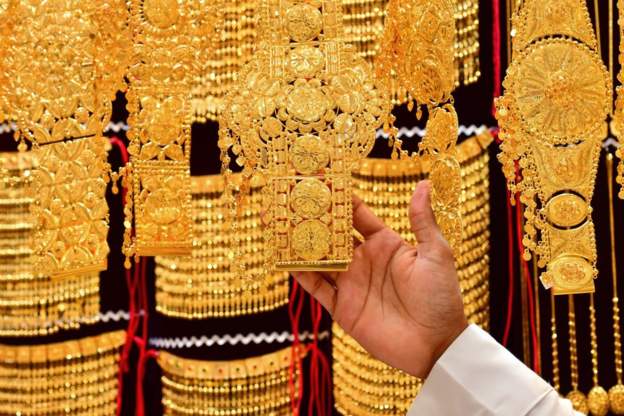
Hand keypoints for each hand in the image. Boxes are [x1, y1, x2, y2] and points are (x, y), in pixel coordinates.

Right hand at [292, 180, 467, 378]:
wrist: (436, 344)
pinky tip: (284, 258)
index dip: (338, 197)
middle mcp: (363, 260)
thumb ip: (422, 220)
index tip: (319, 178)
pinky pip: (317, 287)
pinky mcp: (343, 307)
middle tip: (287, 198)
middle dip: (309, 217)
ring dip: (298, 242)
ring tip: (276, 223)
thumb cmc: (441, 297)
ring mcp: (351, 283)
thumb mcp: (436, 254)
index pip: (355, 215)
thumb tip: (423, 183)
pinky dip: (300, 273)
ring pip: (318, 258)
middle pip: (330, 234)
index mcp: (383, 243)